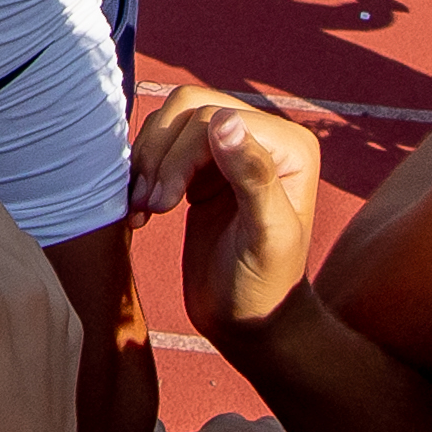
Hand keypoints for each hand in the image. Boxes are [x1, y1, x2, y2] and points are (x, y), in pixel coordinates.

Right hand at [145, 85, 322, 348]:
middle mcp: (263, 139)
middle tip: (150, 205)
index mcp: (289, 146)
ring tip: (144, 211)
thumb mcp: (265, 236)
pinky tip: (142, 210)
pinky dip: (142, 174)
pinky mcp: (202, 170)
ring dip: (147, 165)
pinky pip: (161, 147)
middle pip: (188, 110)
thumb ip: (253, 176)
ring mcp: (230, 152)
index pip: (212, 118)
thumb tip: (225, 120)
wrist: (248, 321)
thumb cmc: (264, 287)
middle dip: (160, 156)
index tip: (162, 204)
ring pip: (169, 124)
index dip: (179, 155)